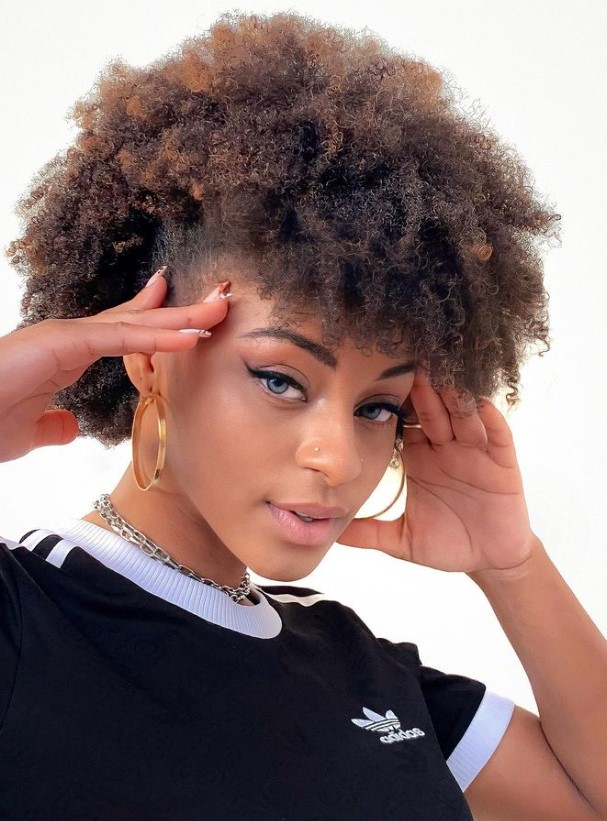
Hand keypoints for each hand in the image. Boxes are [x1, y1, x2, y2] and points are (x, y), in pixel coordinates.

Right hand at [0, 271, 228, 462]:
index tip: (188, 314)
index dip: (156, 321)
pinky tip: (189, 336)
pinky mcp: (61, 342)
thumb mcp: (29, 431)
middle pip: (137, 320)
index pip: (122, 331)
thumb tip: (71, 429)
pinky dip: (156, 335)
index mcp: (69, 354)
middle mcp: (71, 337)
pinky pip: (119, 337)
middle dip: (181, 311)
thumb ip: (53, 427)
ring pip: (135, 324)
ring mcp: (67, 336)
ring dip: (181, 318)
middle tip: (221, 300)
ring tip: (219, 312)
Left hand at [338, 370, 536, 573]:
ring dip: (453, 396)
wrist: (489, 560)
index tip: (372, 383)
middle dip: (421, 390)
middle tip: (407, 365)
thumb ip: (369, 532)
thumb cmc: (448, 544)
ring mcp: (475, 452)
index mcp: (420, 458)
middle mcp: (446, 448)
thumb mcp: (402, 539)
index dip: (392, 404)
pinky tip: (480, 402)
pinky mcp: (502, 462)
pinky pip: (496, 435)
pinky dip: (489, 418)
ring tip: (441, 375)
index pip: (404, 422)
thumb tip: (330, 533)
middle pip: (432, 411)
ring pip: (462, 416)